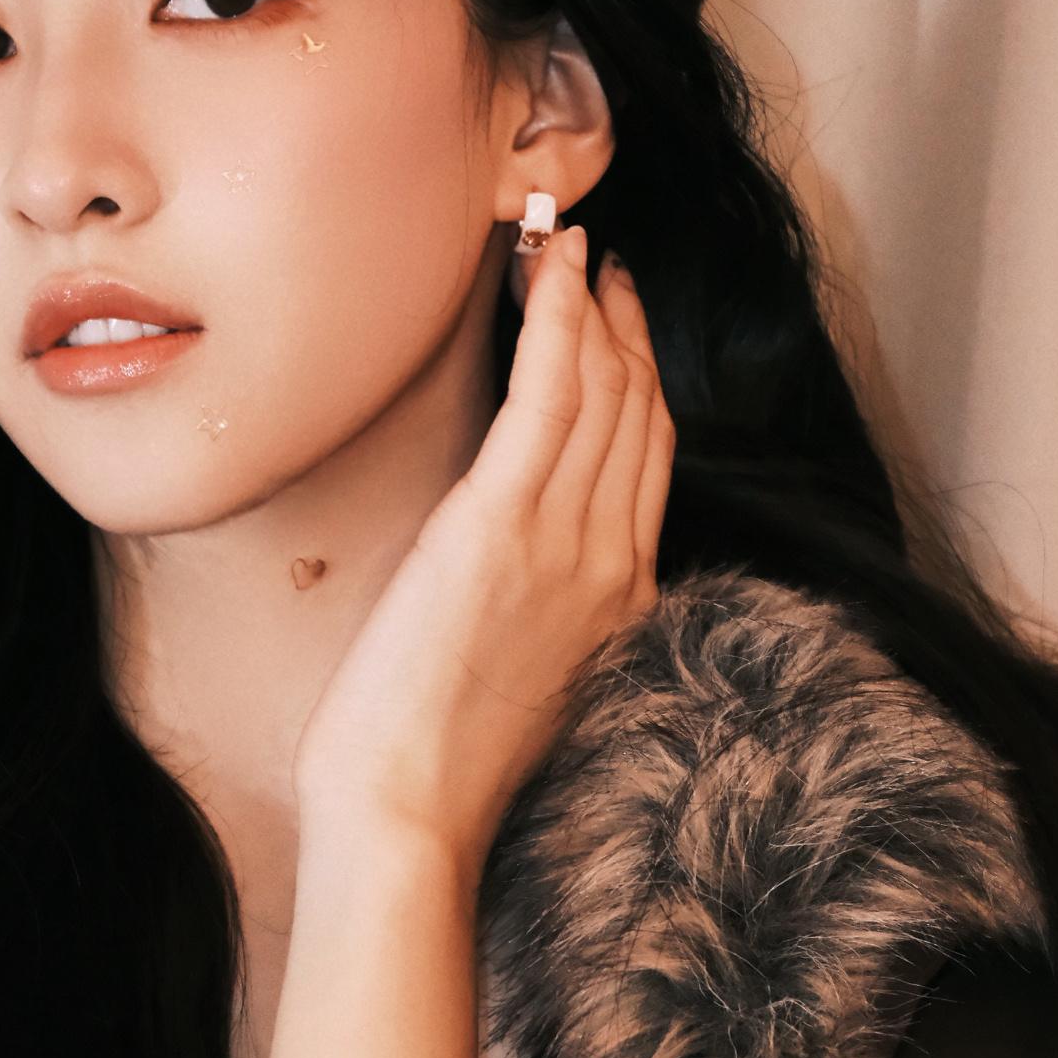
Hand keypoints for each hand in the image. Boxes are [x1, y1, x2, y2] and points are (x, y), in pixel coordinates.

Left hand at [292, 229, 673, 885]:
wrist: (407, 812)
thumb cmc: (435, 760)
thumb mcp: (517, 672)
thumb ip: (540, 605)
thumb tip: (511, 554)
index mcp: (625, 600)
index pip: (649, 459)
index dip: (641, 376)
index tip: (618, 321)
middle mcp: (613, 560)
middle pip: (641, 411)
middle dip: (625, 324)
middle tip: (600, 261)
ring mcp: (568, 540)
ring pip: (606, 390)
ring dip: (591, 303)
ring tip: (568, 244)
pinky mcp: (504, 524)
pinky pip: (553, 395)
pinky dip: (561, 320)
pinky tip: (552, 271)